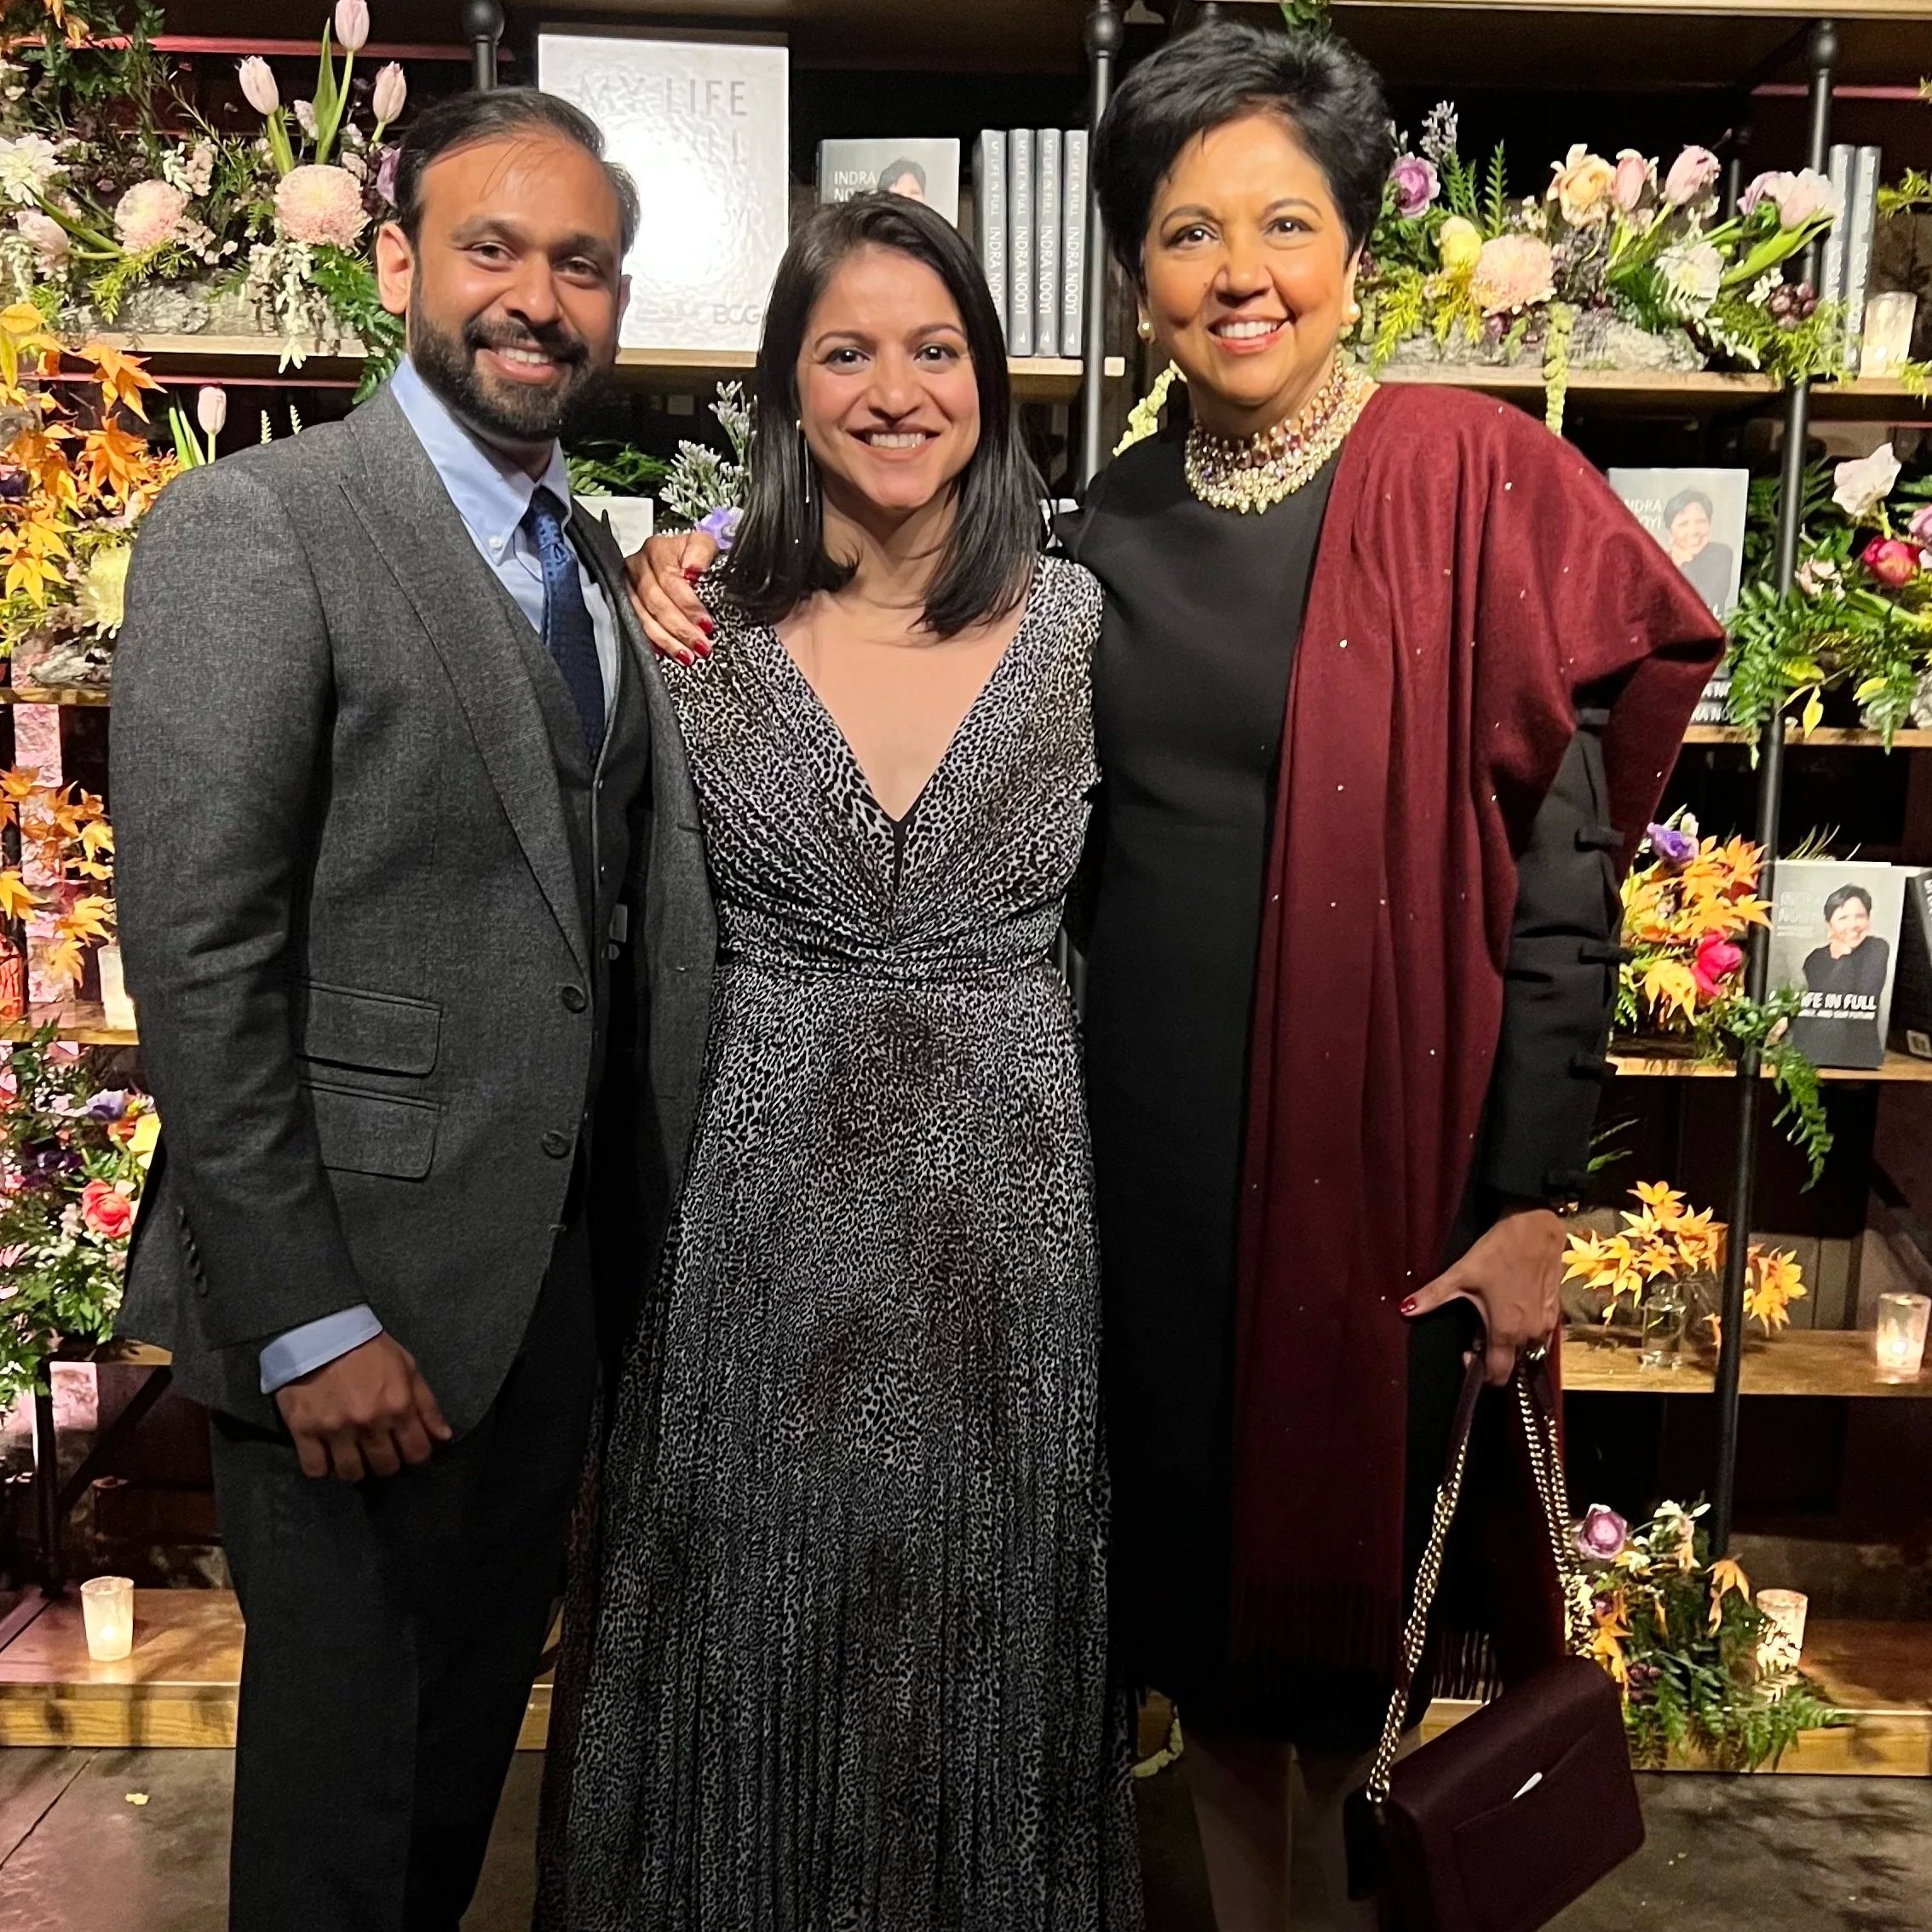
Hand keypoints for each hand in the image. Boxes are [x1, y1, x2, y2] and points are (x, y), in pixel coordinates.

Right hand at [274, 1333, 452, 1481]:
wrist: (321, 1329)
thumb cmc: (368, 1348)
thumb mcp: (407, 1367)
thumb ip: (427, 1405)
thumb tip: (444, 1437)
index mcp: (398, 1405)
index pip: (417, 1453)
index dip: (417, 1456)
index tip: (409, 1450)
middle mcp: (369, 1422)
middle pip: (385, 1468)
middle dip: (387, 1463)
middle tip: (380, 1451)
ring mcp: (335, 1429)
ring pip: (351, 1474)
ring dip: (355, 1468)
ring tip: (353, 1454)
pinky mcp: (304, 1431)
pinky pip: (315, 1470)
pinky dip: (322, 1468)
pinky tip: (327, 1456)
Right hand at [625, 531, 719, 664]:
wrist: (680, 557)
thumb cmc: (693, 553)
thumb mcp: (703, 544)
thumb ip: (701, 551)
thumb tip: (695, 569)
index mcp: (656, 550)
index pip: (670, 582)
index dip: (688, 606)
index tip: (706, 624)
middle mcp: (637, 567)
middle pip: (655, 603)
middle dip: (680, 628)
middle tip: (700, 645)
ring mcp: (628, 587)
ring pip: (643, 618)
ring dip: (667, 640)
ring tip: (687, 655)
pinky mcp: (625, 604)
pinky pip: (636, 627)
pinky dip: (653, 642)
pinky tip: (666, 653)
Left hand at [1402, 1204, 1564, 1387]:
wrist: (1535, 1229)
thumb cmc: (1498, 1251)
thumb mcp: (1460, 1274)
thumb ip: (1433, 1296)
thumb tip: (1404, 1309)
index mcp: (1505, 1331)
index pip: (1497, 1375)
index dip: (1480, 1372)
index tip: (1467, 1354)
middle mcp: (1529, 1335)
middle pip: (1511, 1363)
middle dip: (1493, 1357)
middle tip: (1477, 1332)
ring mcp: (1545, 1325)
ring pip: (1527, 1349)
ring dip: (1511, 1344)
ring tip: (1495, 1319)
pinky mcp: (1555, 1312)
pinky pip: (1540, 1335)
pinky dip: (1526, 1332)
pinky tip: (1513, 1310)